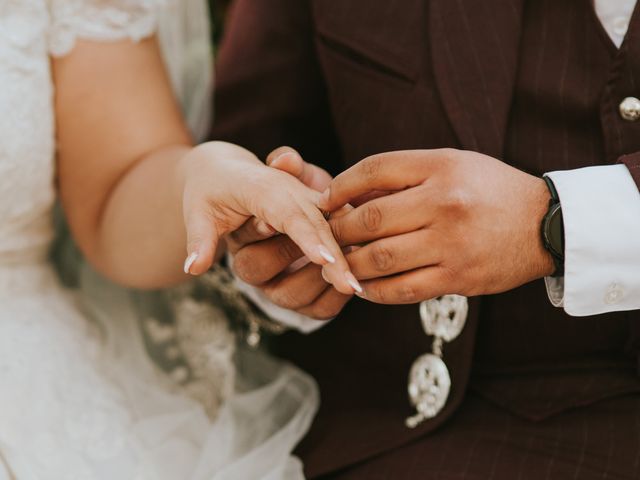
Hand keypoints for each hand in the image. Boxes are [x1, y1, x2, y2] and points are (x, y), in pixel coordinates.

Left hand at [180, 141, 357, 294]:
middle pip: (319, 224)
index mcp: (261, 185)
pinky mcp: (316, 210)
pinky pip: (335, 228)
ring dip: (339, 257)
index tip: (325, 260)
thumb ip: (199, 239)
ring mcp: (306, 198)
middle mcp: (290, 189)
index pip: (288, 214)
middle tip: (351, 287)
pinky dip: (346, 249)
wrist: (225, 168)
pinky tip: (354, 278)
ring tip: (352, 288)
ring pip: (330, 228)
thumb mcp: (198, 211)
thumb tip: (192, 268)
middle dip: (336, 256)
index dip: (307, 238)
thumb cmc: (210, 190)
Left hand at [319, 149, 554, 303]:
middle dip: (337, 230)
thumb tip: (349, 197)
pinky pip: (401, 289)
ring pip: (378, 258)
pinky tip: (362, 286)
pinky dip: (374, 291)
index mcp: (441, 166)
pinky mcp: (458, 278)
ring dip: (349, 263)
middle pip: (369, 218)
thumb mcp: (452, 165)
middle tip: (325, 237)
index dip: (340, 186)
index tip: (325, 200)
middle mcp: (444, 203)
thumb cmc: (490, 190)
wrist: (546, 224)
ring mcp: (451, 243)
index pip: (374, 170)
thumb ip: (405, 175)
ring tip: (339, 262)